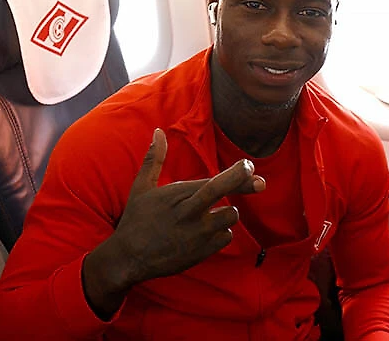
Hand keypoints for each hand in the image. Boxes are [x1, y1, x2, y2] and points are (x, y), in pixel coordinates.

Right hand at [82, 128, 264, 318]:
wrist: (128, 259)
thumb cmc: (136, 220)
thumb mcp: (141, 187)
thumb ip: (154, 158)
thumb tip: (158, 131)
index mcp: (176, 195)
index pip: (213, 181)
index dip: (236, 173)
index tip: (249, 165)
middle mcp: (188, 213)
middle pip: (221, 193)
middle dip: (243, 183)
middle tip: (260, 182)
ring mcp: (196, 235)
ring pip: (229, 217)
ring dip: (227, 213)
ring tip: (210, 214)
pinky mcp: (201, 253)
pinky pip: (225, 238)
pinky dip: (221, 233)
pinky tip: (204, 232)